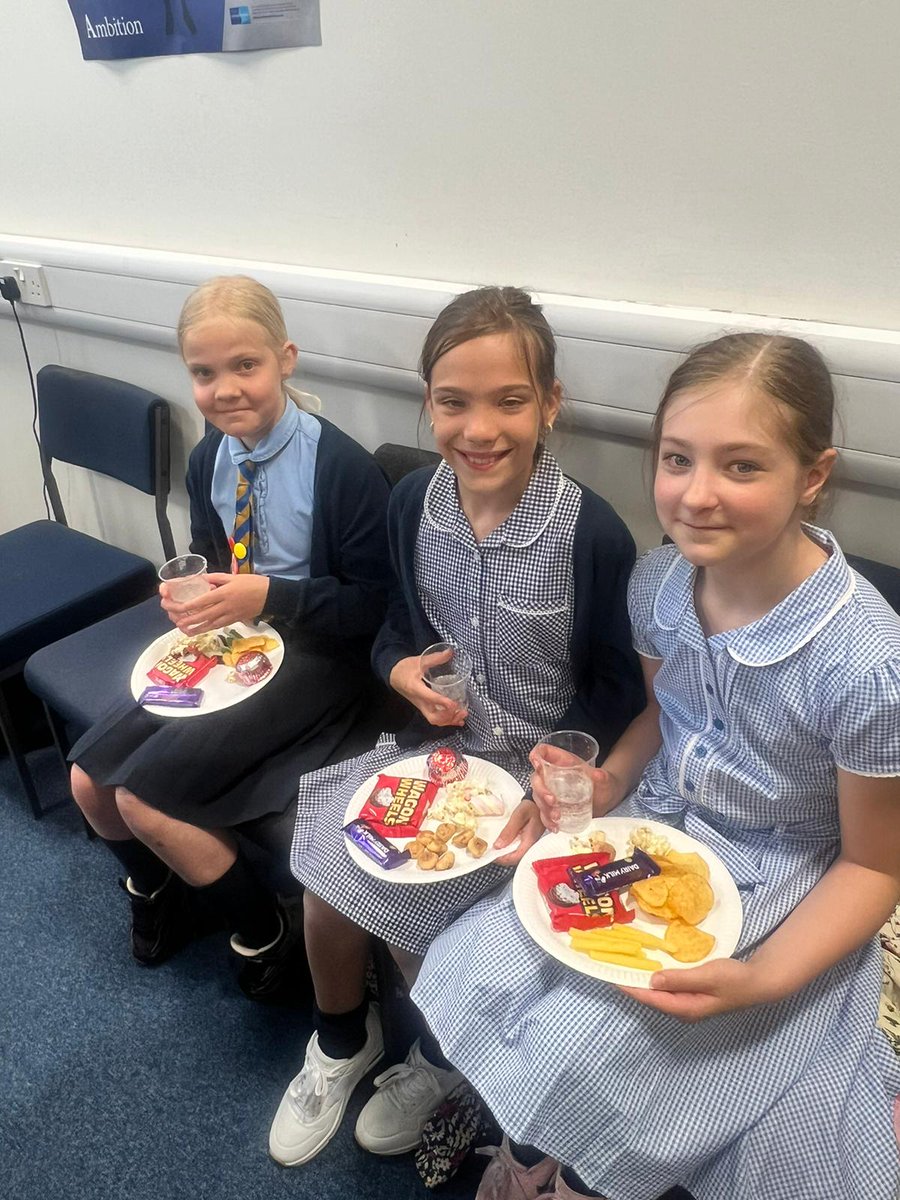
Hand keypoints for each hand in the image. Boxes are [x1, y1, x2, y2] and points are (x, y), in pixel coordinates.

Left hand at [159, 573, 270, 635]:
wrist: (269, 596)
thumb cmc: (252, 583)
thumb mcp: (232, 576)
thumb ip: (215, 578)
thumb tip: (201, 579)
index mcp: (223, 593)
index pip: (200, 601)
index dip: (185, 605)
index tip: (173, 605)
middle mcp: (224, 606)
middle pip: (200, 615)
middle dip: (184, 618)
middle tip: (173, 618)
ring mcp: (229, 616)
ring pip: (207, 625)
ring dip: (193, 627)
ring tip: (182, 628)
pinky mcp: (233, 621)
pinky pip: (216, 626)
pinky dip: (205, 629)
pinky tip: (197, 630)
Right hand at [388, 655, 466, 726]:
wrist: (393, 676)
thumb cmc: (405, 668)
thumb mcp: (419, 661)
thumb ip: (435, 657)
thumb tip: (450, 652)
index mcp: (415, 688)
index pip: (429, 698)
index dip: (442, 702)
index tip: (454, 704)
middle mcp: (419, 701)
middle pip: (433, 716)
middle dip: (448, 716)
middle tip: (460, 710)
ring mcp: (421, 706)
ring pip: (434, 720)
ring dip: (449, 720)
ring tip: (462, 716)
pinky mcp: (424, 707)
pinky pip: (435, 718)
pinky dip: (447, 720)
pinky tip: (457, 719)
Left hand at [493, 798, 544, 865]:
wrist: (539, 805)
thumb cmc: (530, 808)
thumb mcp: (518, 816)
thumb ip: (509, 831)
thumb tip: (498, 846)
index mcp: (530, 840)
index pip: (516, 857)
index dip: (502, 859)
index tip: (492, 855)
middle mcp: (531, 846)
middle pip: (515, 860)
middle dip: (502, 859)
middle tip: (491, 853)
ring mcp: (530, 846)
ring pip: (516, 857)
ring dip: (505, 855)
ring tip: (495, 850)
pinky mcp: (528, 843)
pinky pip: (517, 851)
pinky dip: (508, 850)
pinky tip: (503, 846)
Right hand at [527, 745, 618, 832]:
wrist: (606, 800)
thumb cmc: (602, 784)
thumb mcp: (605, 779)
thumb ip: (602, 776)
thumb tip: (599, 775)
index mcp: (562, 762)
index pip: (543, 752)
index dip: (536, 756)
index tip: (538, 764)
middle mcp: (553, 775)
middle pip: (536, 778)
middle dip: (541, 790)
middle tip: (552, 801)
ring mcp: (551, 791)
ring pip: (537, 797)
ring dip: (544, 808)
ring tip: (557, 817)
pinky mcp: (553, 807)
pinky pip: (543, 813)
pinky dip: (547, 821)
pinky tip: (555, 827)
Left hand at [617, 957, 774, 1021]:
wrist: (758, 983)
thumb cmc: (734, 980)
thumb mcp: (707, 976)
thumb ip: (680, 979)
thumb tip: (652, 980)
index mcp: (686, 1008)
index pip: (651, 998)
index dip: (631, 988)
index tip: (612, 977)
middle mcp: (684, 1010)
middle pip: (652, 998)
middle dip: (633, 985)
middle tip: (615, 968)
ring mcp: (689, 1004)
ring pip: (659, 994)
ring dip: (643, 981)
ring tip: (627, 967)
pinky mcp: (693, 996)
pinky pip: (668, 989)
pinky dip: (657, 979)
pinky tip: (651, 968)